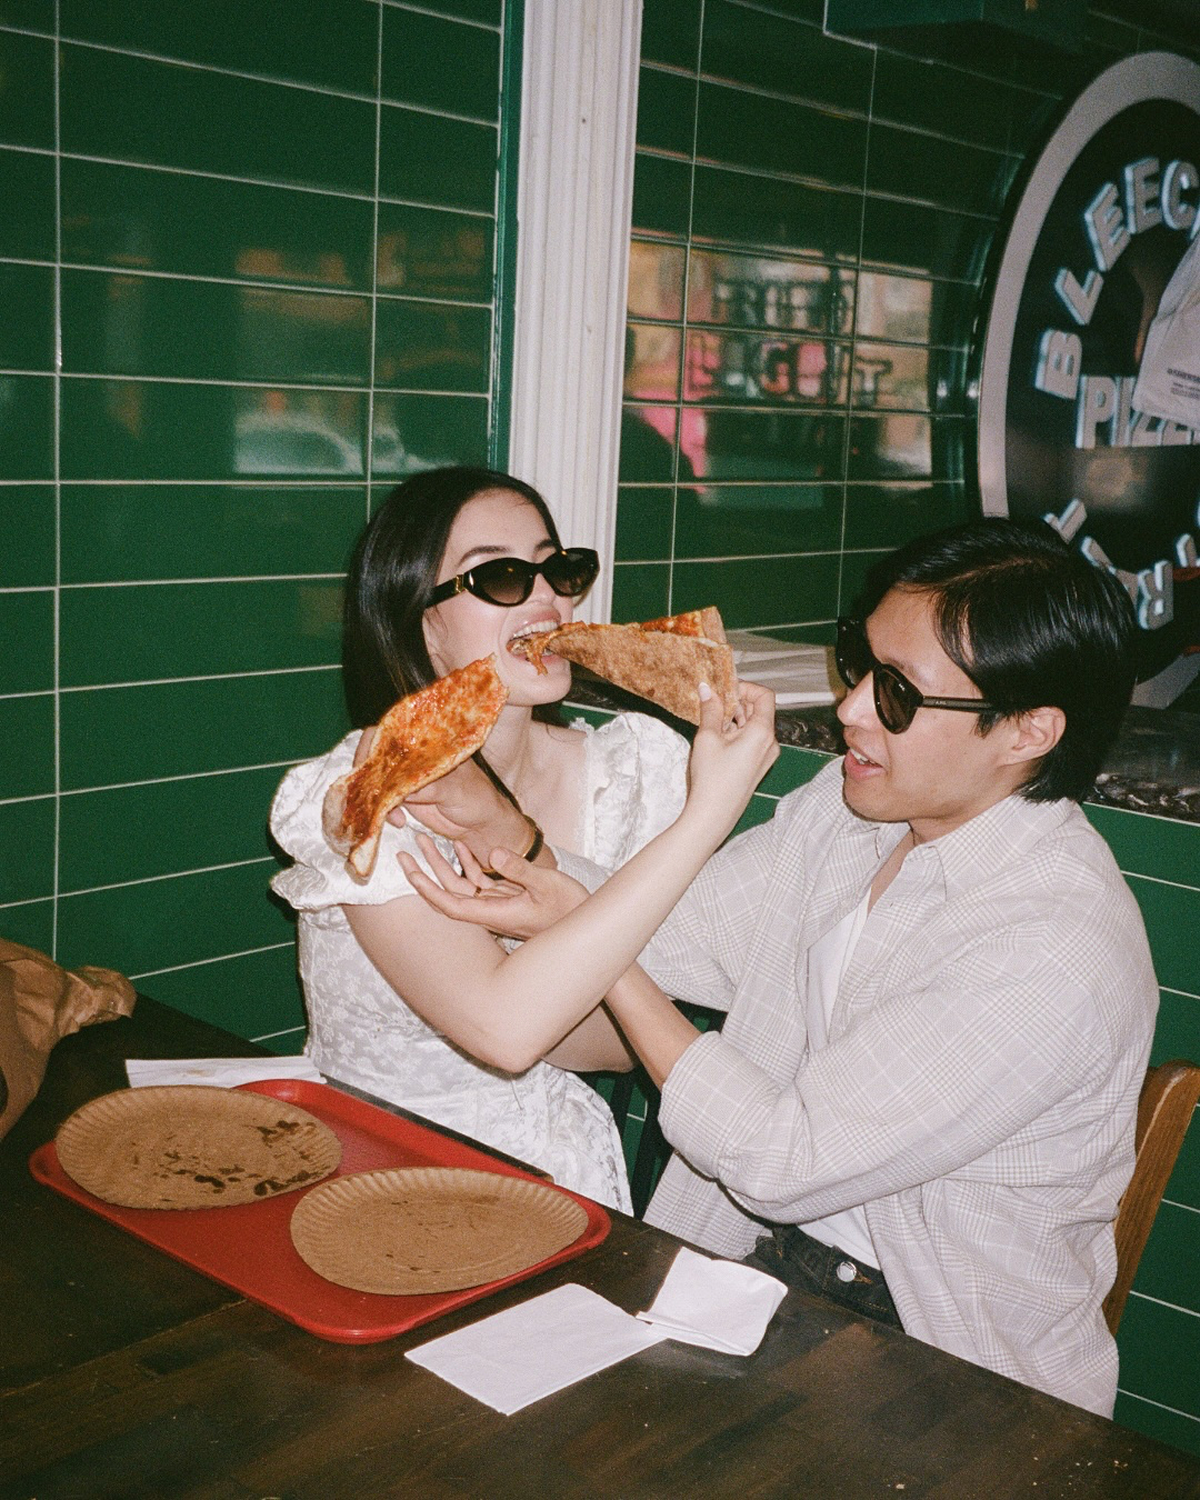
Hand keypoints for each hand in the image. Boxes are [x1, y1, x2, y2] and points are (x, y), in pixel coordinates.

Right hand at [355, 727, 530, 860]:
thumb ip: (430, 786)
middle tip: (372, 794)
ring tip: (394, 815)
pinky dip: (383, 811)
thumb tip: (400, 788)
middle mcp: (412, 757)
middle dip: (369, 775)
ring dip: (376, 798)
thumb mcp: (456, 789)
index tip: (367, 764)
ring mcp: (405, 777)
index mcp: (427, 744)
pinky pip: (383, 801)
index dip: (373, 744)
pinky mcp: (403, 798)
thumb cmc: (476, 798)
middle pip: (376, 756)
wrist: (480, 825)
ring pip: (376, 781)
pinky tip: (398, 821)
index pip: (392, 733)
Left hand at [399, 837, 587, 941]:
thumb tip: (495, 853)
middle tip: (404, 851)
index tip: (409, 871)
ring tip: (424, 840)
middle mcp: (489, 912)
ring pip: (459, 885)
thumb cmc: (568, 908)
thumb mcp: (546, 884)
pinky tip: (458, 846)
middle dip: (425, 872)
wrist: (584, 924)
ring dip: (442, 864)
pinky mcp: (505, 899)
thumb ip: (519, 870)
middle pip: (447, 893)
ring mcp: (496, 905)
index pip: (449, 904)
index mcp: (494, 913)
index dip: (426, 889)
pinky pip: (478, 882)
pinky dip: (467, 863)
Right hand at [683, 678, 778, 845]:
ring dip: (735, 718)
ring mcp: (766, 755)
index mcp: (763, 732)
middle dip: (736, 702)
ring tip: (711, 722)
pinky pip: (752, 739)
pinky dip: (737, 732)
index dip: (745, 688)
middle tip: (712, 704)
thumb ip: (710, 709)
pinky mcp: (758, 765)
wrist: (714, 815)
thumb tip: (707, 688)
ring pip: (754, 725)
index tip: (724, 691)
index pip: (764, 695)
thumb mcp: (708, 738)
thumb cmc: (712, 778)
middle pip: (759, 710)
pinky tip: (717, 738)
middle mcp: (770, 742)